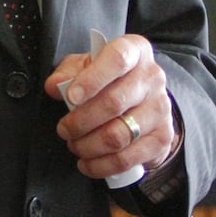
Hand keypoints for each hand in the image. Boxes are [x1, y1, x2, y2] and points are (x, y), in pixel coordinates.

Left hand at [46, 33, 176, 179]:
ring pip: (118, 135)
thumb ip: (68, 72)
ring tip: (74, 145)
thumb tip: (54, 87)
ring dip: (88, 145)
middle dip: (80, 121)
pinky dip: (101, 165)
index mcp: (135, 51)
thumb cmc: (108, 78)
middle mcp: (153, 78)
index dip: (92, 79)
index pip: (117, 59)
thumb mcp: (85, 65)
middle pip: (114, 103)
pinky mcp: (161, 138)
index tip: (71, 96)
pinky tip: (87, 163)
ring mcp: (160, 109)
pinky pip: (127, 158)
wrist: (141, 99)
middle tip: (64, 129)